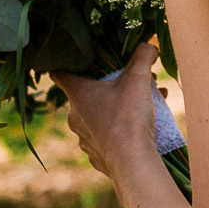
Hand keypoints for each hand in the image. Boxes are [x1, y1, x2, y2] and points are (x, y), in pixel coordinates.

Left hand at [55, 44, 164, 181]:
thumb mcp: (138, 80)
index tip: (79, 60)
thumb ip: (143, 57)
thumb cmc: (128, 117)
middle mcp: (74, 116)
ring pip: (99, 115)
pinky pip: (107, 136)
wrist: (131, 162)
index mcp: (77, 94)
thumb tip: (149, 44)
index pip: (59, 73)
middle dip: (110, 85)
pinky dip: (122, 128)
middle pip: (86, 93)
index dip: (67, 64)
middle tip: (133, 82)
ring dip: (120, 106)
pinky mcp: (95, 154)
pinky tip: (142, 126)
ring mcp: (83, 138)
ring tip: (147, 104)